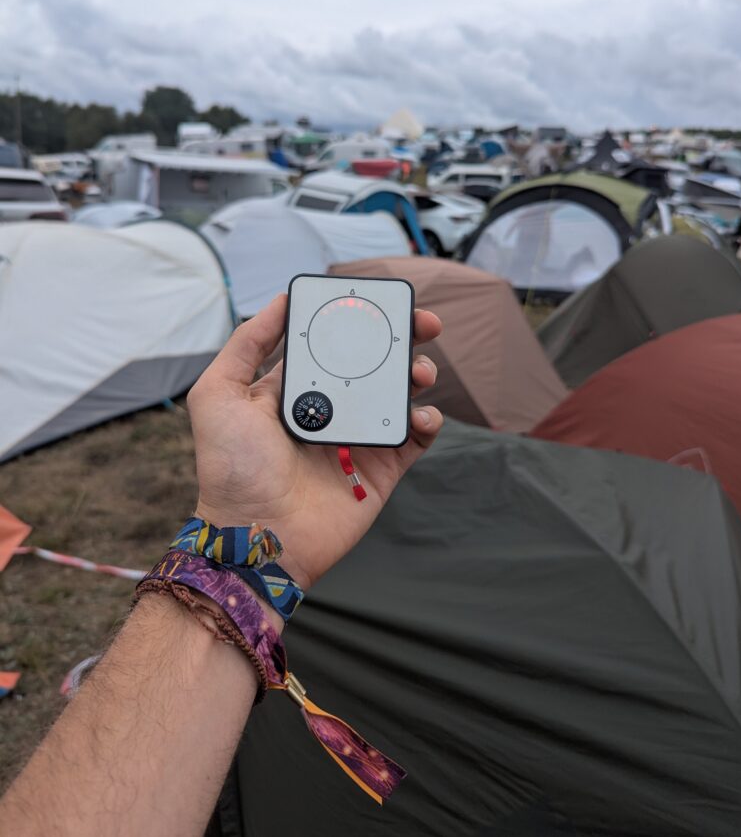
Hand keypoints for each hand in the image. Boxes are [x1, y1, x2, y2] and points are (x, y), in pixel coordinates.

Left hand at [187, 294, 442, 592]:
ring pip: (400, 395)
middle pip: (375, 363)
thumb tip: (281, 300)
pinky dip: (427, 422)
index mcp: (295, 388)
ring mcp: (357, 438)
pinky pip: (413, 439)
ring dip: (418, 375)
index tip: (380, 303)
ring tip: (420, 372)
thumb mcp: (218, 394)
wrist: (257, 536)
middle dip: (402, 339)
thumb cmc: (231, 469)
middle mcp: (330, 408)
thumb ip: (247, 344)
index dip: (358, 320)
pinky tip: (421, 416)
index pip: (333, 343)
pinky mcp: (380, 470)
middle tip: (425, 324)